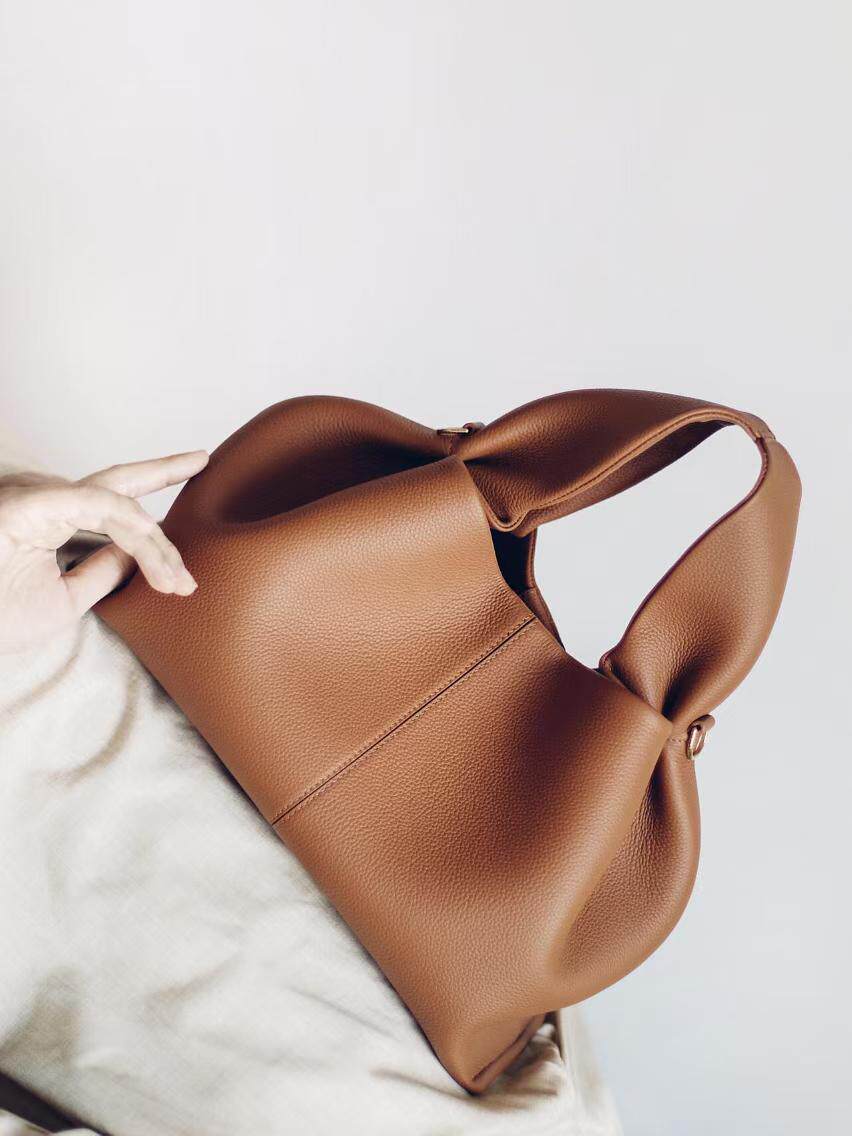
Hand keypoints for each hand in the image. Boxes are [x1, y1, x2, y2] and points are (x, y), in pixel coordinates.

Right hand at [0, 450, 208, 653]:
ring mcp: (38, 497)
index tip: (183, 581)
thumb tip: (135, 554)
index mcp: (50, 521)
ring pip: (119, 505)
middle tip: (202, 459)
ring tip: (178, 578)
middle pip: (117, 482)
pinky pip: (97, 505)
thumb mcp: (64, 601)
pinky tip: (156, 551)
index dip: (154, 542)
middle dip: (162, 470)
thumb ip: (101, 573)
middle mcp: (46, 502)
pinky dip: (131, 526)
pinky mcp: (32, 502)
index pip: (111, 511)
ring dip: (155, 543)